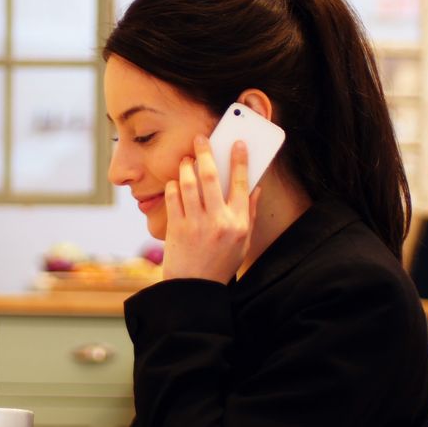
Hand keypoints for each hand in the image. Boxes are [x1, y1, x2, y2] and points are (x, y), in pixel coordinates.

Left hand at [162, 135, 259, 281]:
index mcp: (238, 223)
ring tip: (186, 159)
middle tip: (201, 139)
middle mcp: (218, 221)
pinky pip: (173, 198)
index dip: (240, 161)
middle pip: (211, 177)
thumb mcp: (243, 242)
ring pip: (189, 184)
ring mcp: (195, 224)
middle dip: (206, 153)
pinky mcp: (176, 228)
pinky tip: (176, 182)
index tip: (238, 144)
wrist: (195, 287)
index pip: (241, 184)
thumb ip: (248, 213)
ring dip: (186, 167)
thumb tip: (254, 187)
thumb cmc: (221, 262)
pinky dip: (173, 186)